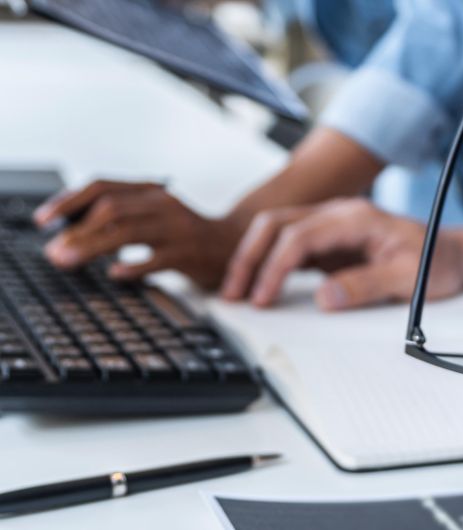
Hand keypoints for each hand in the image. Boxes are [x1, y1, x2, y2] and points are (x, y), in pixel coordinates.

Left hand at [34, 180, 241, 288]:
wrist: (233, 244)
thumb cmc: (186, 233)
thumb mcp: (154, 214)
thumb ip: (120, 215)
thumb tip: (70, 231)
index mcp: (151, 191)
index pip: (102, 186)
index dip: (68, 200)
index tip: (44, 220)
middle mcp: (163, 204)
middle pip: (111, 208)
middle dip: (76, 229)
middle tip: (55, 251)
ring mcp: (177, 229)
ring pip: (128, 232)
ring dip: (92, 247)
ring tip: (68, 261)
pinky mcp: (189, 254)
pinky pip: (155, 260)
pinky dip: (131, 267)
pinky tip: (114, 274)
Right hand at [220, 198, 462, 309]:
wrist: (455, 256)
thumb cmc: (437, 264)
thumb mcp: (408, 279)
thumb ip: (366, 286)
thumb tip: (323, 299)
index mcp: (356, 217)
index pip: (299, 236)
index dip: (274, 267)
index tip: (262, 298)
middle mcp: (339, 215)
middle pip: (277, 225)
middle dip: (249, 257)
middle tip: (233, 293)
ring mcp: (333, 226)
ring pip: (278, 232)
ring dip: (254, 258)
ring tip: (237, 292)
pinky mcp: (332, 242)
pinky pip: (291, 246)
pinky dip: (270, 264)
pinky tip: (261, 286)